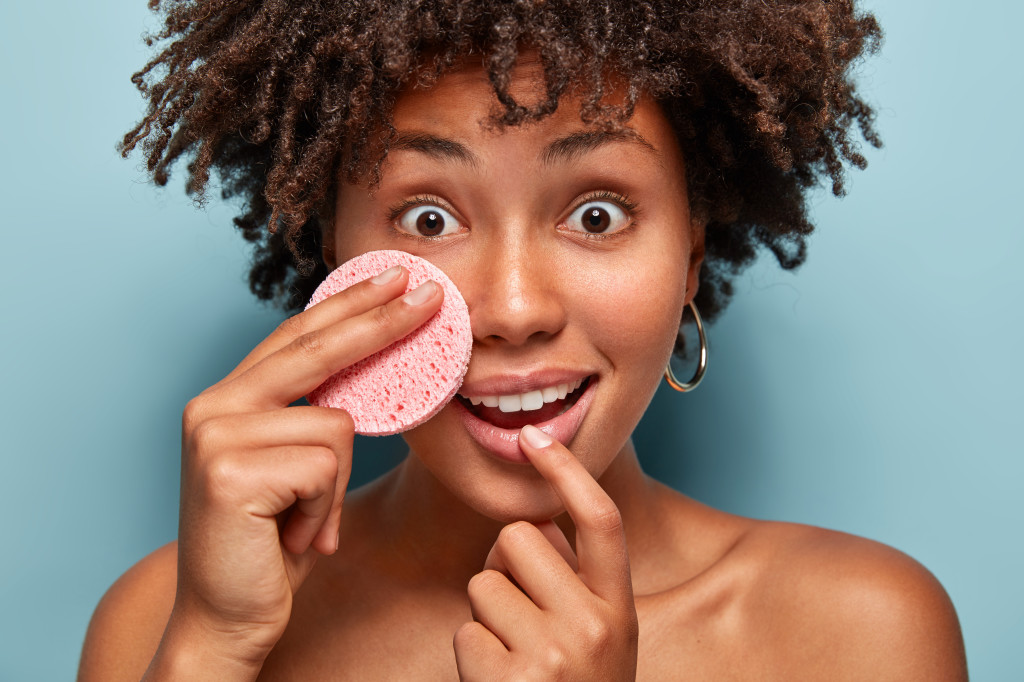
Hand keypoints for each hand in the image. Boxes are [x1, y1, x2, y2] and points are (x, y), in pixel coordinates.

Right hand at [165, 266, 442, 670]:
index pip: (298, 336)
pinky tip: (295, 536)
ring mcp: (215, 435)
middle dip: (381, 322)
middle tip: (431, 294)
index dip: (349, 304)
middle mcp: (212, 405)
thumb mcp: (296, 469)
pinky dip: (324, 510)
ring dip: (334, 488)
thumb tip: (376, 368)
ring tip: (304, 524)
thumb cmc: (271, 544)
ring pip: (336, 425)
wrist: (228, 620)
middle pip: (318, 349)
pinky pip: (325, 467)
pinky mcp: (229, 471)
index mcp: (227, 399)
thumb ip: (313, 416)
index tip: (394, 277)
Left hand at [454, 425, 638, 680]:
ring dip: (487, 614)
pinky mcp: (510, 679)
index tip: (535, 438)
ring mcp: (553, 653)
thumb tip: (536, 527)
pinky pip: (466, 630)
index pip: (599, 520)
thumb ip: (578, 584)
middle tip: (519, 612)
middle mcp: (594, 625)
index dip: (567, 471)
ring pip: (483, 582)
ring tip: (514, 656)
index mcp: (620, 609)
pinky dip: (474, 654)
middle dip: (505, 564)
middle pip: (520, 538)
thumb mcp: (600, 640)